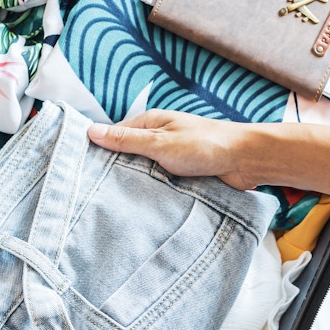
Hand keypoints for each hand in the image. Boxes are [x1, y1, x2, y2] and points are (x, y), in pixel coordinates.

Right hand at [86, 110, 259, 189]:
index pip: (115, 136)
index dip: (101, 151)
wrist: (245, 161)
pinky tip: (144, 205)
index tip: (83, 170)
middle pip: (128, 156)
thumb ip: (126, 139)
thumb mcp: (159, 142)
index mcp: (151, 123)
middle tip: (98, 192)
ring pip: (145, 172)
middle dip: (118, 171)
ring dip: (138, 184)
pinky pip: (161, 184)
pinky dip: (155, 191)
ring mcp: (171, 157)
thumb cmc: (205, 144)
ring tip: (119, 202)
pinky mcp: (183, 174)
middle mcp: (159, 138)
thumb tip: (91, 131)